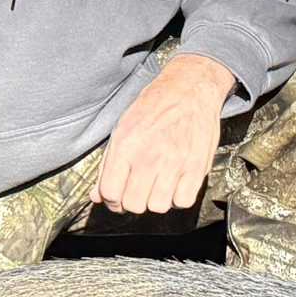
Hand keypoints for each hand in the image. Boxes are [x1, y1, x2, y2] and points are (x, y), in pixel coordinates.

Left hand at [92, 53, 235, 214]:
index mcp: (125, 145)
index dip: (111, 200)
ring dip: (155, 200)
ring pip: (158, 207)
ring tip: (157, 185)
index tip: (117, 198)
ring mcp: (175, 163)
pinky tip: (174, 184)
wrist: (190, 88)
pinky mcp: (197, 167)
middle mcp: (149, 156)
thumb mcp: (122, 128)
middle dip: (132, 202)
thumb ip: (108, 165)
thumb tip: (98, 195)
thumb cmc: (156, 105)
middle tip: (136, 192)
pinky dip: (178, 198)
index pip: (110, 192)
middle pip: (133, 205)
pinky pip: (183, 201)